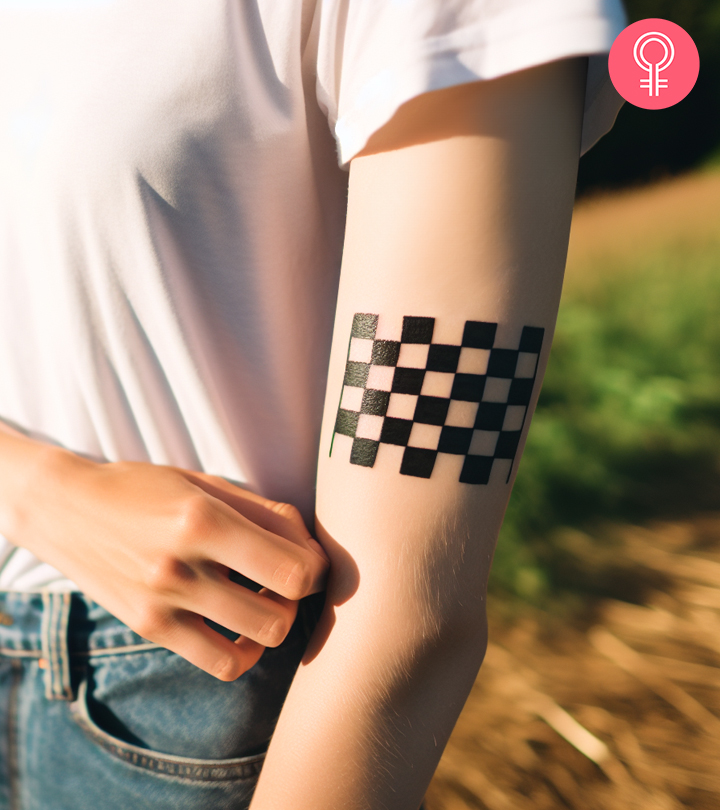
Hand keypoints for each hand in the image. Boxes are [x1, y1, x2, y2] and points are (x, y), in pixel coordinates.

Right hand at [12, 449, 328, 679]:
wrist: (66, 509)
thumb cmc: (145, 488)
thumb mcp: (206, 483)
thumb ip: (265, 513)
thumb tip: (313, 548)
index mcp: (202, 520)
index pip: (293, 570)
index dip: (316, 568)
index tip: (309, 558)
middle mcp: (181, 567)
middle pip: (282, 615)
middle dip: (298, 598)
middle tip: (286, 579)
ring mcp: (162, 604)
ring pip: (257, 643)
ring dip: (274, 623)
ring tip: (264, 600)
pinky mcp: (150, 628)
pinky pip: (220, 664)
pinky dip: (244, 652)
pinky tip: (240, 628)